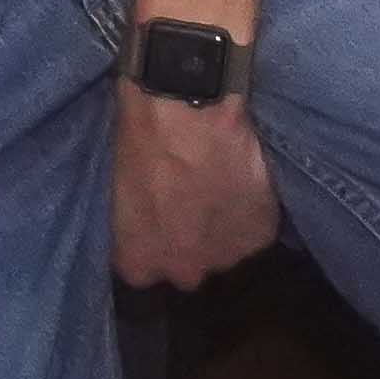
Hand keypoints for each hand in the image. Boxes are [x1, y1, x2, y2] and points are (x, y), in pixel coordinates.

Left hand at [112, 83, 279, 290]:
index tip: (159, 212)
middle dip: (191, 239)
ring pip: (226, 249)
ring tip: (221, 183)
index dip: (155, 238)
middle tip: (192, 196)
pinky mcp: (259, 236)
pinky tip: (244, 177)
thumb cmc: (140, 135)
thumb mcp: (119, 186)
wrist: (189, 105)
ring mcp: (224, 258)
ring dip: (224, 226)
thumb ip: (137, 221)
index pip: (145, 268)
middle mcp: (182, 273)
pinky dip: (253, 208)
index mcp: (137, 263)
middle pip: (189, 265)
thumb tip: (149, 219)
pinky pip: (256, 228)